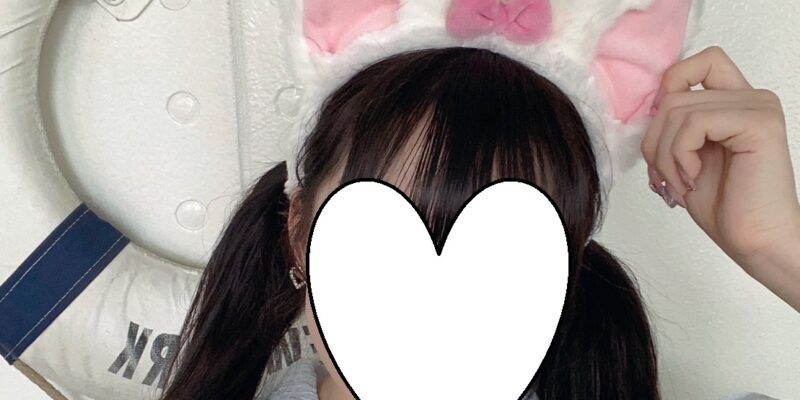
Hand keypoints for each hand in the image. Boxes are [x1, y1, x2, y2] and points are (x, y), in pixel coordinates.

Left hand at [641, 46, 799, 308]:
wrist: (755, 240)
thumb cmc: (724, 205)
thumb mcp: (684, 155)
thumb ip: (673, 124)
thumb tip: (645, 106)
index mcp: (735, 101)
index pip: (697, 63)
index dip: (668, 89)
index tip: (662, 135)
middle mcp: (751, 97)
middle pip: (674, 93)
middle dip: (654, 139)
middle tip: (665, 176)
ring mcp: (758, 107)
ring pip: (677, 108)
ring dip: (665, 154)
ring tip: (681, 183)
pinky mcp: (758, 123)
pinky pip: (693, 122)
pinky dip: (679, 155)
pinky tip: (693, 179)